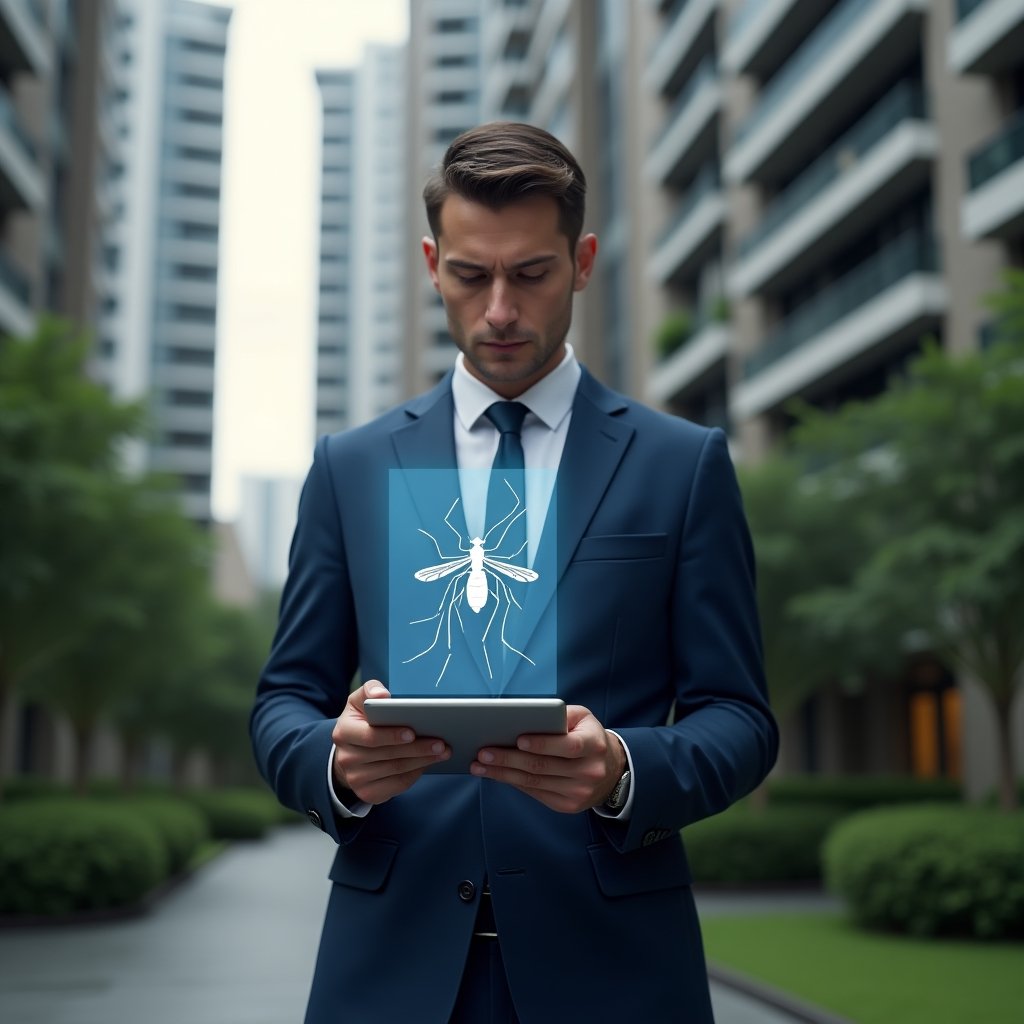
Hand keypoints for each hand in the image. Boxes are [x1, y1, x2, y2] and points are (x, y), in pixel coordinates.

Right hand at [331, 681, 449, 803]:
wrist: (350, 752)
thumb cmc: (361, 721)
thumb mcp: (360, 701)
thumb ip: (370, 690)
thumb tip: (382, 695)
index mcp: (344, 732)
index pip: (371, 736)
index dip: (392, 735)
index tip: (413, 732)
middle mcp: (346, 758)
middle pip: (388, 755)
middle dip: (418, 748)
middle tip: (441, 743)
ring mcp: (356, 779)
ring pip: (396, 770)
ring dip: (422, 761)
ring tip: (442, 752)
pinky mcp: (367, 793)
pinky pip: (397, 785)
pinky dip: (415, 774)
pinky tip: (428, 763)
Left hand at [469, 705, 625, 813]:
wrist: (610, 770)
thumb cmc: (588, 736)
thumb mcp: (582, 718)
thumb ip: (559, 715)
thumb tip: (524, 719)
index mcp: (594, 745)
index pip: (567, 746)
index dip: (542, 743)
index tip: (517, 739)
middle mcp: (589, 771)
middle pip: (543, 766)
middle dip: (509, 759)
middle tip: (483, 753)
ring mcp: (578, 792)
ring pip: (534, 783)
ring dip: (503, 774)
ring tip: (480, 765)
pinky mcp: (568, 806)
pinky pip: (536, 793)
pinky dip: (513, 784)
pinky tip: (497, 775)